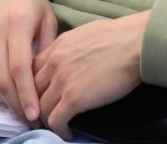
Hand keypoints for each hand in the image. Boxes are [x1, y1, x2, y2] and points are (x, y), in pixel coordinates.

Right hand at [0, 0, 56, 123]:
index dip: (26, 95)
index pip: (19, 68)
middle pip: (0, 79)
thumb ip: (46, 47)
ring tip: (14, 104)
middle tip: (26, 115)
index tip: (34, 114)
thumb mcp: (47, 16)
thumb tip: (45, 79)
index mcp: (17, 23)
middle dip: (14, 104)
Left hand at [32, 11, 148, 137]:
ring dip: (46, 120)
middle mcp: (54, 62)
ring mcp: (62, 80)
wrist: (134, 43)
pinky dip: (59, 130)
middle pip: (31, 90)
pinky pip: (55, 120)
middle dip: (34, 105)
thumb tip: (73, 58)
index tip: (39, 95)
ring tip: (56, 126)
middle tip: (43, 115)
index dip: (32, 85)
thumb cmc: (120, 36)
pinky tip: (68, 133)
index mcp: (57, 46)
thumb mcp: (85, 34)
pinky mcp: (74, 98)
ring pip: (39, 108)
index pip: (31, 69)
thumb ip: (71, 47)